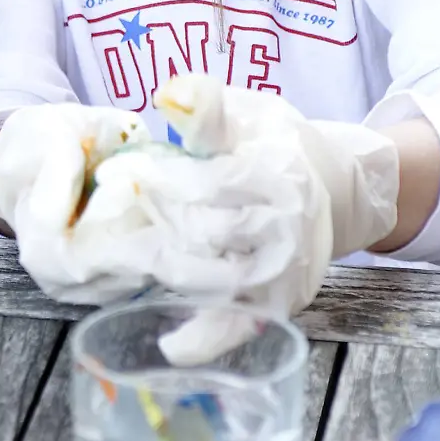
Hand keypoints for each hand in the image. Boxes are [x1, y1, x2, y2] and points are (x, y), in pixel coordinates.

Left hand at [0, 80, 398, 331]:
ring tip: (115, 252)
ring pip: (206, 278)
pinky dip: (203, 341)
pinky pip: (236, 328)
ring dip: (156, 267)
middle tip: (106, 212)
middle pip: (199, 232)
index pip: (206, 183)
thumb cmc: (276, 144)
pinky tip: (169, 344)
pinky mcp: (277, 305)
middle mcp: (286, 231)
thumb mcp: (249, 113)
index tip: (114, 173)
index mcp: (279, 176)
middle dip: (148, 219)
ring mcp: (282, 274)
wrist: (333, 189)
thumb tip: (169, 96)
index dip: (154, 177)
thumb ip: (209, 107)